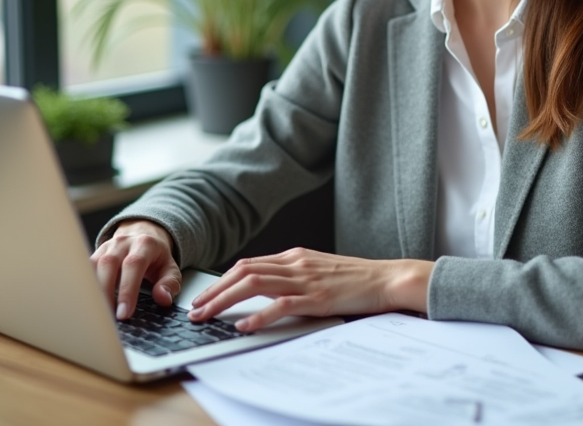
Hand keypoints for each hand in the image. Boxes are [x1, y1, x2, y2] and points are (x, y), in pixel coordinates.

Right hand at [91, 219, 181, 319]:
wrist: (144, 237)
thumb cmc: (156, 258)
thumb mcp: (170, 269)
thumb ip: (169, 283)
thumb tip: (163, 298)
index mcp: (144, 244)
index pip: (134, 264)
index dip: (128, 290)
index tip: (125, 313)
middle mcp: (123, 242)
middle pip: (109, 263)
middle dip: (106, 293)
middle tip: (108, 317)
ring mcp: (106, 247)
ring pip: (93, 266)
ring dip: (92, 291)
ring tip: (96, 313)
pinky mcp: (95, 255)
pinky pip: (84, 270)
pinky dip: (84, 287)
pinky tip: (86, 304)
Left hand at [190, 248, 432, 331]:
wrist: (387, 278)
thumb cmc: (356, 279)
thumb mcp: (319, 270)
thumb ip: (294, 275)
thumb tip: (266, 288)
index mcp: (295, 256)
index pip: (248, 265)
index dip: (221, 281)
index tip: (204, 296)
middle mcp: (296, 263)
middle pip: (243, 272)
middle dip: (214, 291)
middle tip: (195, 309)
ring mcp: (306, 279)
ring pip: (254, 284)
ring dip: (225, 301)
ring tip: (207, 316)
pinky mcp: (317, 298)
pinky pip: (281, 305)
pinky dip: (259, 315)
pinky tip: (243, 326)